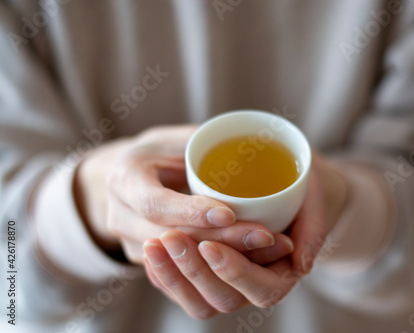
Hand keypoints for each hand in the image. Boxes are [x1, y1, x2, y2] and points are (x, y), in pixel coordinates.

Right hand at [74, 126, 292, 263]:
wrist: (132, 177)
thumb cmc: (160, 152)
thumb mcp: (176, 137)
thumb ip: (205, 140)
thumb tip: (252, 139)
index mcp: (124, 178)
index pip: (155, 203)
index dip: (191, 212)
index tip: (229, 214)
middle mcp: (120, 216)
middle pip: (171, 239)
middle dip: (219, 241)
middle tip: (263, 236)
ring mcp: (132, 243)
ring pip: (179, 259)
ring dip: (225, 257)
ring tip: (266, 248)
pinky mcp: (149, 261)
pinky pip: (183, 268)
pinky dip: (219, 265)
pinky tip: (253, 259)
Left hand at [143, 151, 347, 318]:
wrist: (282, 176)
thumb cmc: (301, 186)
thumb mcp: (315, 193)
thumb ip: (313, 226)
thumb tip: (302, 265)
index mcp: (286, 269)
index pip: (265, 288)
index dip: (236, 272)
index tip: (211, 245)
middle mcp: (256, 282)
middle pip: (223, 300)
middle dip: (195, 271)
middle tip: (171, 237)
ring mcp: (229, 281)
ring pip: (199, 301)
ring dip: (173, 276)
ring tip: (152, 245)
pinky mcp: (206, 273)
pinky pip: (183, 290)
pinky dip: (164, 276)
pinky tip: (151, 252)